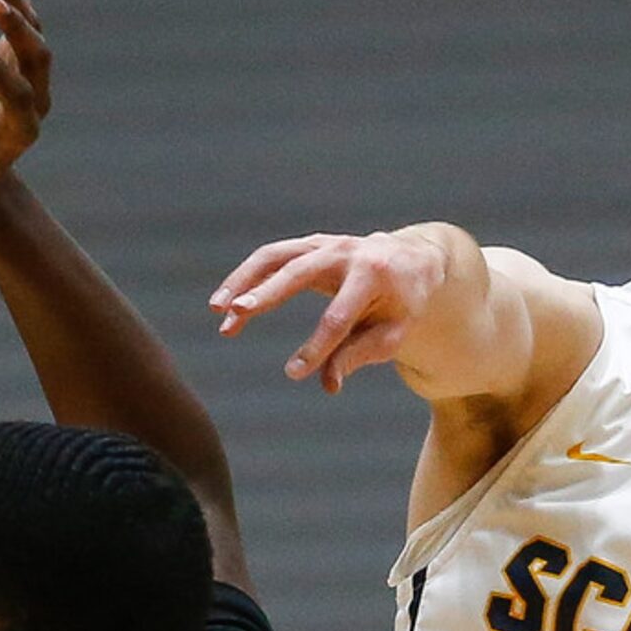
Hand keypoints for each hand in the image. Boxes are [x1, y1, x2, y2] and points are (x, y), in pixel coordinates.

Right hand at [0, 0, 51, 218]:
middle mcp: (33, 103)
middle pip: (36, 61)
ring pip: (32, 34)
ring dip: (14, 1)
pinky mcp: (16, 61)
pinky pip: (21, 23)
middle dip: (16, 30)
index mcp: (18, 134)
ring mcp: (29, 80)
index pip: (19, 99)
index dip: (0, 75)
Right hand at [210, 231, 446, 392]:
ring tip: (218, 310)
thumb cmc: (402, 306)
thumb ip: (359, 355)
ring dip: (243, 280)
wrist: (412, 262)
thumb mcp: (392, 334)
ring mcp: (324, 244)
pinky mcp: (308, 245)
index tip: (294, 373)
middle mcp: (345, 252)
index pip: (340, 316)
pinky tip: (227, 303)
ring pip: (275, 256)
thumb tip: (328, 385)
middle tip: (236, 313)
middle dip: (266, 293)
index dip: (317, 347)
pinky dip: (246, 277)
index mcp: (374, 275)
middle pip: (299, 272)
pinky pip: (271, 257)